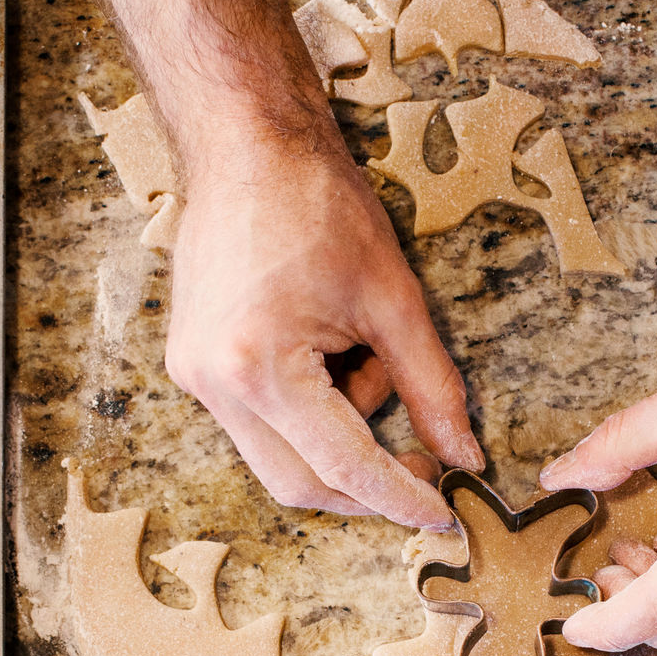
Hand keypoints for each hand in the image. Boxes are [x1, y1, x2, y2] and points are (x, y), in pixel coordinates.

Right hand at [164, 146, 483, 528]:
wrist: (245, 143)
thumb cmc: (317, 203)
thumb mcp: (394, 299)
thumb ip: (431, 387)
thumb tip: (463, 454)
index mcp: (260, 368)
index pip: (342, 465)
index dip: (400, 497)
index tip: (443, 512)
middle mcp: (213, 384)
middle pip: (300, 482)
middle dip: (368, 483)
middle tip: (425, 462)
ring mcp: (194, 377)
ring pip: (280, 455)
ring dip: (340, 430)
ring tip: (366, 354)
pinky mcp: (193, 365)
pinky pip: (261, 420)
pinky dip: (312, 406)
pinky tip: (332, 350)